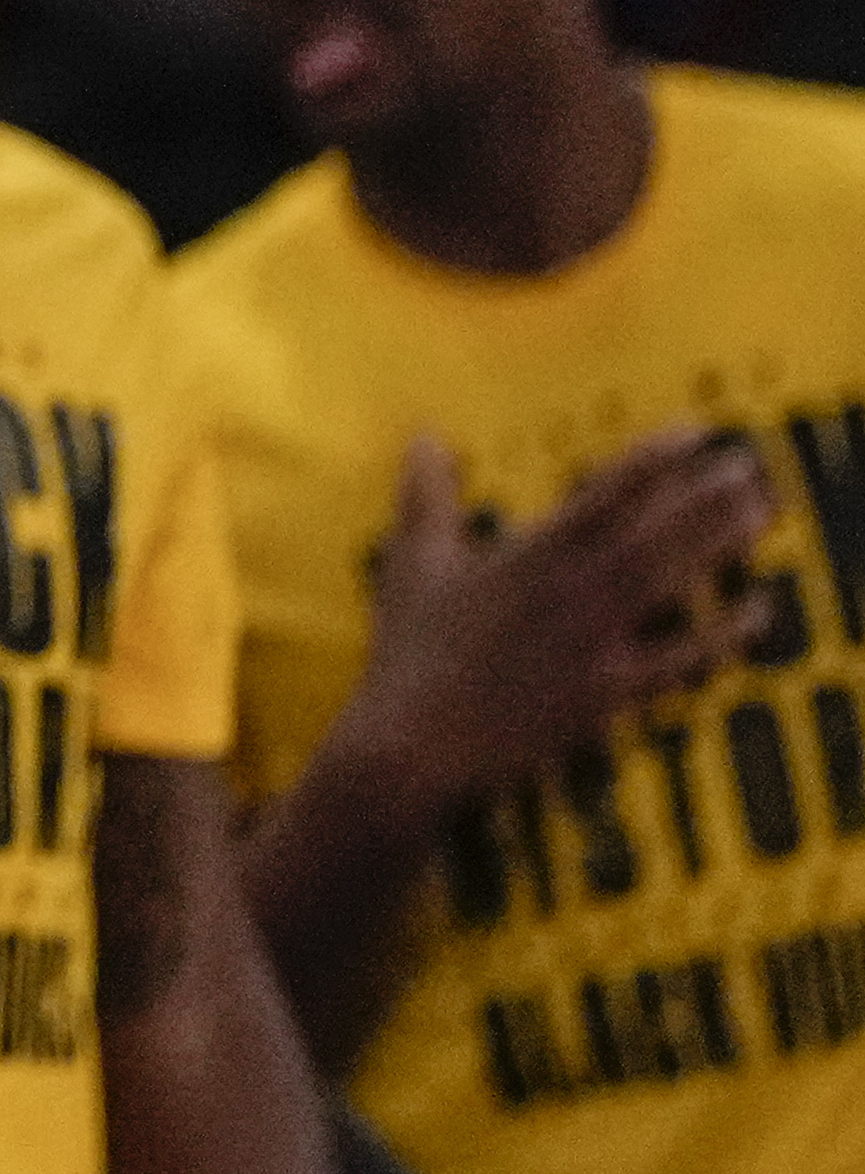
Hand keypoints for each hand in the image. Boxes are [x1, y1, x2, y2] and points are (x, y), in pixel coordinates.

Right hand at [340, 433, 771, 811]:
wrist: (415, 741)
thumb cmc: (411, 651)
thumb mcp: (412, 565)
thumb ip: (426, 497)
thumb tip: (423, 436)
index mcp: (531, 554)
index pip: (607, 491)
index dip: (656, 457)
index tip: (694, 432)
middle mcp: (574, 589)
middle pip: (657, 529)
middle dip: (707, 493)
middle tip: (749, 466)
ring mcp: (598, 640)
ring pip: (674, 580)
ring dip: (722, 543)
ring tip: (762, 512)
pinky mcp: (610, 689)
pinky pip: (680, 658)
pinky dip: (723, 636)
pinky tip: (758, 612)